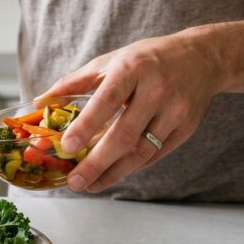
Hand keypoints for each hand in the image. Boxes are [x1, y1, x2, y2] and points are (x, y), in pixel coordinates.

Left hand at [35, 29, 222, 192]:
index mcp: (132, 69)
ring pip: (142, 151)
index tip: (67, 147)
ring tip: (90, 185)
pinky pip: (155, 154)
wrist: (202, 58)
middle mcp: (157, 90)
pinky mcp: (186, 128)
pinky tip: (112, 174)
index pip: (107, 101)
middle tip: (74, 181)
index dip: (86, 126)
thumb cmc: (147, 59)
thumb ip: (75, 82)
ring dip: (113, 173)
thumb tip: (41, 101)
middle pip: (125, 134)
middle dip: (96, 163)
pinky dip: (132, 167)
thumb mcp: (110, 61)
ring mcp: (175, 111)